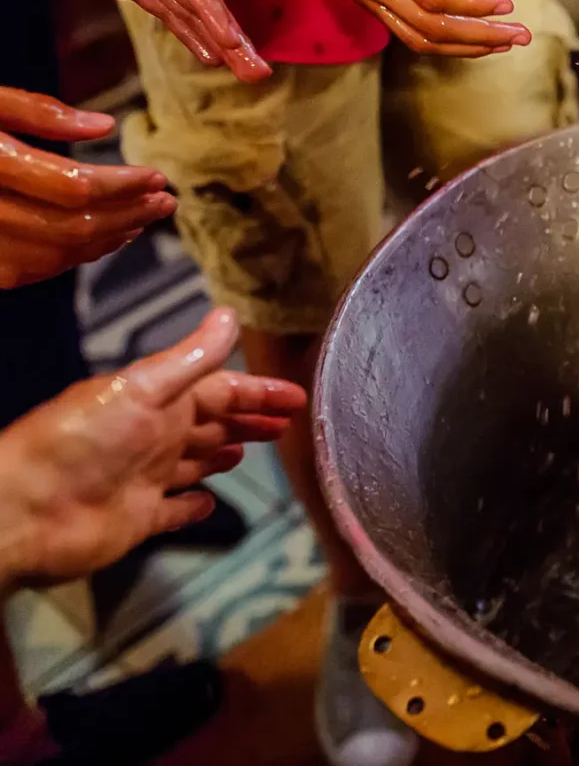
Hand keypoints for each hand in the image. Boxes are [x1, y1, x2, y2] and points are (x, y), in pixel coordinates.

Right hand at [0, 88, 175, 288]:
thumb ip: (37, 112)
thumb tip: (102, 126)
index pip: (75, 188)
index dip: (125, 186)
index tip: (158, 177)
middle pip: (74, 227)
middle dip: (129, 216)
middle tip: (165, 201)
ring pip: (56, 256)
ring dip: (109, 241)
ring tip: (143, 221)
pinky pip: (29, 271)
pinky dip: (74, 258)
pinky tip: (102, 240)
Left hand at [0, 308, 304, 587]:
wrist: (26, 511)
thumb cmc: (80, 442)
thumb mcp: (143, 388)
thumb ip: (191, 357)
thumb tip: (228, 314)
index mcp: (158, 401)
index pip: (221, 390)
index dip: (258, 392)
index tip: (296, 397)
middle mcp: (153, 435)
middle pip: (212, 423)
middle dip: (249, 419)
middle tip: (287, 424)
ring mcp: (145, 478)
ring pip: (196, 461)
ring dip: (223, 453)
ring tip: (252, 450)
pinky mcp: (138, 518)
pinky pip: (173, 510)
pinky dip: (193, 505)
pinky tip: (209, 502)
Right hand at [268, 0, 530, 57]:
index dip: (473, 6)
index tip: (507, 4)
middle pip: (431, 28)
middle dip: (480, 36)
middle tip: (521, 36)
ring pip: (419, 39)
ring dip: (465, 47)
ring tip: (503, 44)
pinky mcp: (367, 0)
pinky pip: (408, 34)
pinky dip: (443, 43)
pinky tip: (471, 38)